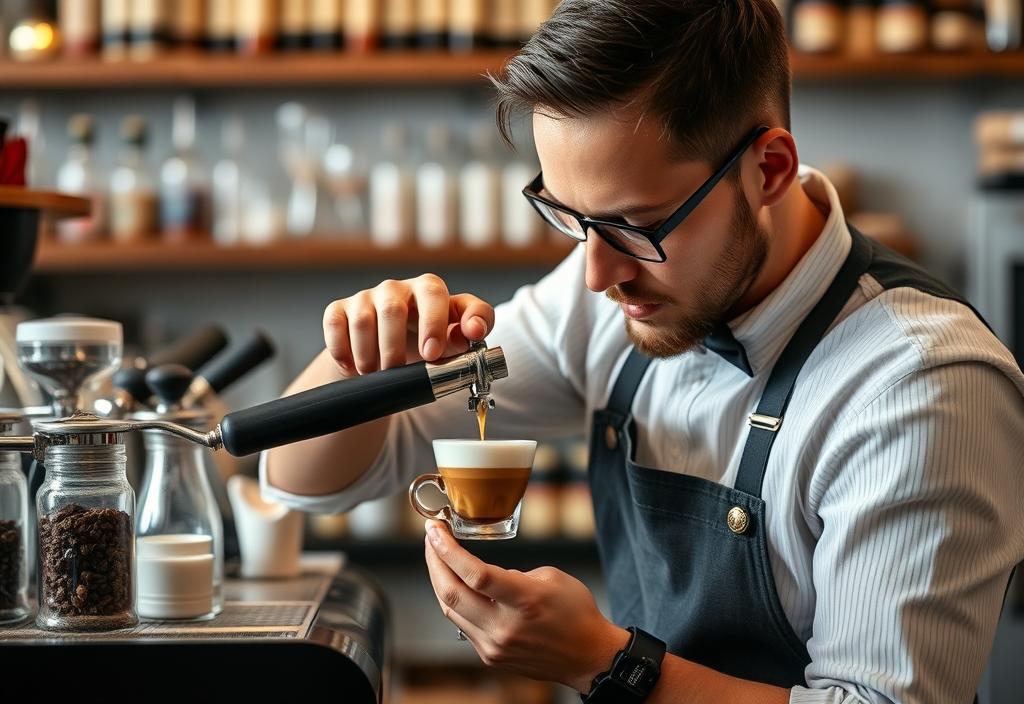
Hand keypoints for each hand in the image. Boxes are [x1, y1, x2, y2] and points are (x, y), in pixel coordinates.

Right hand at [322, 274, 494, 374]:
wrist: (388, 352)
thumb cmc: (428, 341)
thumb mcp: (455, 337)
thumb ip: (473, 330)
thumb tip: (474, 331)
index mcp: (428, 291)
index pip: (434, 293)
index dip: (434, 322)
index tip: (432, 354)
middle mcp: (396, 289)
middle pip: (393, 309)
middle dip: (395, 347)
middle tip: (399, 371)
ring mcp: (366, 297)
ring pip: (363, 321)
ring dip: (368, 355)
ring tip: (377, 373)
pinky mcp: (339, 309)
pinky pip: (335, 325)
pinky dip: (343, 351)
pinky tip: (352, 368)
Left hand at [423, 520, 629, 692]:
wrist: (587, 656)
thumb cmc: (575, 612)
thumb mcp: (551, 577)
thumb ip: (512, 574)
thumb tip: (481, 574)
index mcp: (524, 601)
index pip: (476, 575)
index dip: (448, 550)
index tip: (435, 530)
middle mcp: (505, 627)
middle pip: (452, 593)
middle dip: (434, 561)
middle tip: (430, 538)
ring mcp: (495, 645)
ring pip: (451, 609)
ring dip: (440, 580)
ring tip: (438, 557)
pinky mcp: (490, 656)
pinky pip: (462, 623)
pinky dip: (455, 601)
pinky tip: (457, 584)